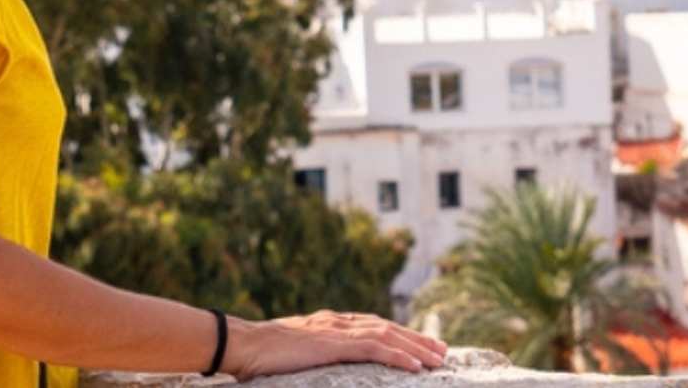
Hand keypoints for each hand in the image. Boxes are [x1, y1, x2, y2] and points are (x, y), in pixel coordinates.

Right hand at [221, 310, 446, 379]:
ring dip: (415, 348)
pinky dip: (397, 356)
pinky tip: (414, 366)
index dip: (401, 334)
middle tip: (442, 351)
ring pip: (387, 336)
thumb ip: (318, 351)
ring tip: (437, 359)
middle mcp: (339, 321)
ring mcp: (337, 331)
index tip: (422, 344)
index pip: (375, 325)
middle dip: (417, 339)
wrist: (245, 344)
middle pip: (388, 328)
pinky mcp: (333, 344)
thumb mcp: (298, 350)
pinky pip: (373, 350)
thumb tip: (329, 362)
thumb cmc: (264, 352)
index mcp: (331, 322)